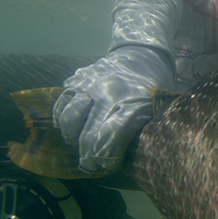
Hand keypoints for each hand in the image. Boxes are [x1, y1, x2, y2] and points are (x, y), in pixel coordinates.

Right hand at [53, 46, 174, 173]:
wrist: (141, 52)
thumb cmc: (151, 88)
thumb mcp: (156, 108)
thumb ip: (143, 129)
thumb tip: (131, 159)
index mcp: (133, 104)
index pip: (112, 138)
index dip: (106, 158)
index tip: (107, 165)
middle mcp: (109, 95)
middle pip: (89, 134)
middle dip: (88, 157)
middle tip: (91, 165)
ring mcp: (90, 85)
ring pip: (69, 117)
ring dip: (71, 137)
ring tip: (77, 143)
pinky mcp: (78, 78)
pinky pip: (61, 102)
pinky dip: (61, 117)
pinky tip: (71, 126)